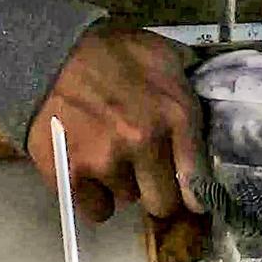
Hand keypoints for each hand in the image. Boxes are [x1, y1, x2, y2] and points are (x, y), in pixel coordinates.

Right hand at [28, 23, 207, 224]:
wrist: (50, 51)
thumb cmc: (111, 52)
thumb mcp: (163, 56)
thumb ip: (188, 89)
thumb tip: (211, 111)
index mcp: (175, 114)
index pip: (198, 181)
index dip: (194, 194)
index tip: (187, 195)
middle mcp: (145, 143)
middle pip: (162, 203)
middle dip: (156, 191)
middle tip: (144, 174)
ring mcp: (106, 161)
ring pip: (126, 200)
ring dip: (122, 185)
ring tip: (109, 157)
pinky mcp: (71, 175)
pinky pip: (96, 210)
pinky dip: (94, 198)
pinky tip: (90, 175)